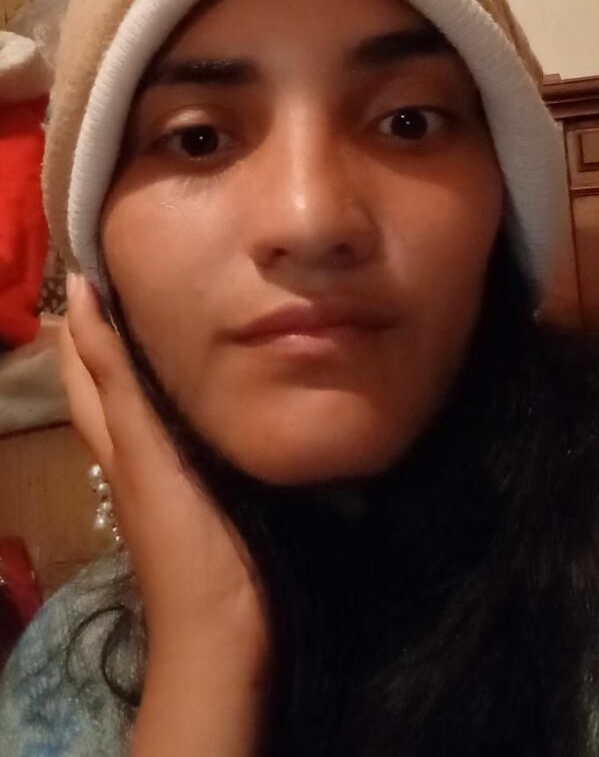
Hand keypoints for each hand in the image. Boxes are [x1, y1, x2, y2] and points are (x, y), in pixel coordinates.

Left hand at [61, 274, 268, 675]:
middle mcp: (130, 451)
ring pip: (137, 404)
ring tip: (162, 317)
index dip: (81, 318)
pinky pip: (173, 428)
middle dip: (100, 334)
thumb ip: (120, 382)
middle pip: (102, 384)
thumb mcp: (146, 450)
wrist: (223, 629)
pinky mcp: (195, 489)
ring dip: (136, 361)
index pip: (84, 365)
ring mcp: (161, 473)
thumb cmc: (186, 537)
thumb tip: (85, 305)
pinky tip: (203, 387)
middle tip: (126, 281)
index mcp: (115, 438)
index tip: (96, 263)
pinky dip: (174, 396)